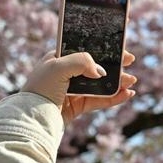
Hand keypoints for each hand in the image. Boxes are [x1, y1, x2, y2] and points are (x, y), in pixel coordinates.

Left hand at [21, 50, 137, 125]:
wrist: (31, 117)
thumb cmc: (40, 88)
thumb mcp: (58, 67)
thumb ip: (81, 62)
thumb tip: (101, 71)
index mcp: (59, 58)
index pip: (85, 48)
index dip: (103, 46)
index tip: (119, 44)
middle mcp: (67, 73)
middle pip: (96, 66)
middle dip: (115, 64)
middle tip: (130, 60)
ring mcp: (73, 90)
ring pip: (100, 84)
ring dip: (117, 82)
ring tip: (131, 81)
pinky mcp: (77, 106)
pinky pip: (99, 101)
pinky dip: (114, 98)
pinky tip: (126, 94)